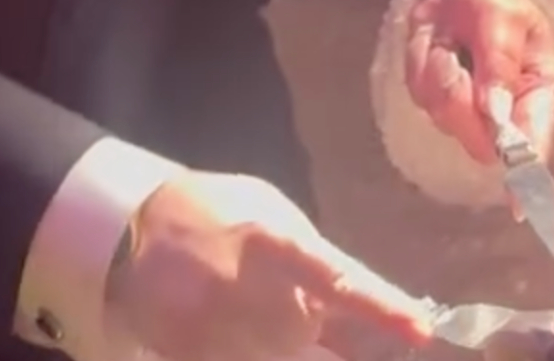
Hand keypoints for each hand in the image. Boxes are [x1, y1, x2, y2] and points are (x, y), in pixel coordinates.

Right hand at [107, 171, 433, 360]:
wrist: (130, 232)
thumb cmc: (212, 211)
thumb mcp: (265, 208)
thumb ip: (308, 251)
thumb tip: (355, 293)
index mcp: (271, 243)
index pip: (340, 280)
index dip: (383, 308)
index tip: (423, 331)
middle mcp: (250, 295)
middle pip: (315, 340)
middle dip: (332, 339)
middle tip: (335, 324)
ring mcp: (221, 335)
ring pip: (287, 360)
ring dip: (298, 349)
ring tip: (272, 317)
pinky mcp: (197, 359)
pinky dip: (261, 353)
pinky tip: (257, 333)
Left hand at [404, 0, 553, 164]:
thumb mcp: (502, 14)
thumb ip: (501, 60)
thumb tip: (497, 114)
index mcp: (540, 94)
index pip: (536, 144)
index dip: (522, 161)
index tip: (511, 179)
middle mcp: (508, 116)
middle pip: (479, 140)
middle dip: (459, 95)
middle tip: (455, 52)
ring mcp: (471, 116)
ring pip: (443, 115)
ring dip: (438, 70)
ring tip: (450, 40)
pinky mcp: (439, 105)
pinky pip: (420, 95)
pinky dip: (421, 64)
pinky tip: (436, 44)